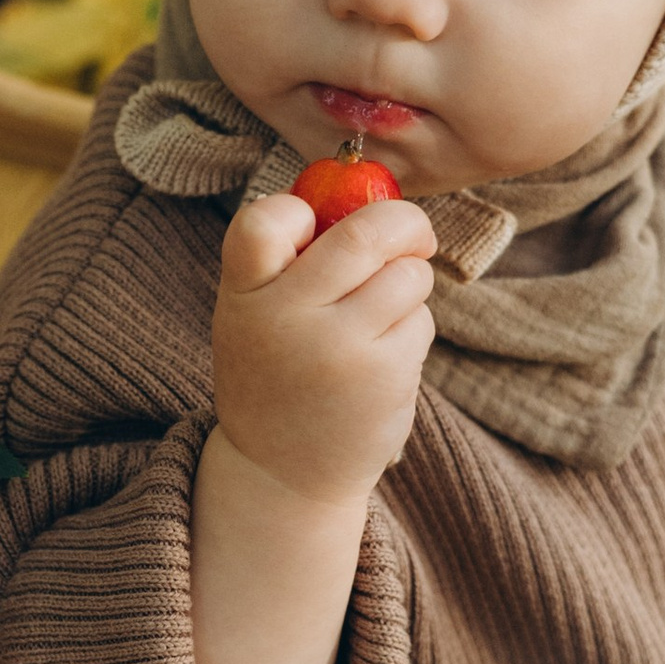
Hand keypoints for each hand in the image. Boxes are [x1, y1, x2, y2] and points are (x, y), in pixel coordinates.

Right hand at [209, 184, 436, 509]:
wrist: (282, 473)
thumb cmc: (277, 374)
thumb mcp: (256, 315)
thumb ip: (290, 261)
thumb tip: (369, 190)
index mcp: (244, 294)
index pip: (266, 219)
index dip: (299, 209)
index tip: (310, 223)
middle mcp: (287, 318)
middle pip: (367, 234)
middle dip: (403, 223)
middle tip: (411, 234)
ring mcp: (339, 349)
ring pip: (407, 277)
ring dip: (407, 285)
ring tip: (376, 320)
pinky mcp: (385, 377)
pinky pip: (420, 322)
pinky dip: (410, 330)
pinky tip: (379, 363)